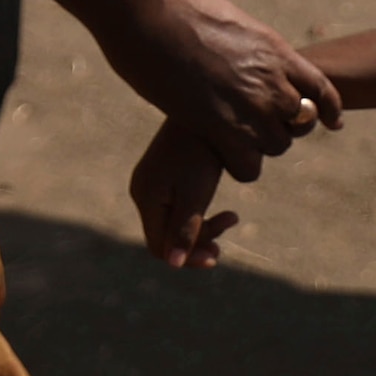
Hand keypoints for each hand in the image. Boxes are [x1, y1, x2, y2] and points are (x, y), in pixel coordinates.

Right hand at [99, 0, 342, 181]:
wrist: (144, 6)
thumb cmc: (170, 5)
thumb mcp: (226, 21)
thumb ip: (244, 46)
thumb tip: (238, 53)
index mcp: (274, 49)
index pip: (321, 89)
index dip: (327, 110)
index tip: (331, 122)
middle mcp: (270, 78)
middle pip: (300, 122)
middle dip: (280, 126)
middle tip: (249, 123)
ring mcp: (249, 102)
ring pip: (276, 145)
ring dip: (256, 145)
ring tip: (226, 134)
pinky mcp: (221, 125)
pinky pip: (249, 166)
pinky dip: (238, 165)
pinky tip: (217, 151)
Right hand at [132, 113, 240, 266]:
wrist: (203, 112)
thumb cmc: (200, 154)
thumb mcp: (195, 196)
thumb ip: (184, 230)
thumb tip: (173, 264)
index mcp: (146, 198)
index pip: (159, 247)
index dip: (186, 258)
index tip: (216, 256)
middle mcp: (143, 193)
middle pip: (166, 237)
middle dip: (197, 244)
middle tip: (223, 248)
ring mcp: (153, 184)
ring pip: (175, 223)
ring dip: (204, 229)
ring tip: (232, 219)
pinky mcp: (165, 177)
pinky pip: (180, 208)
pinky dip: (201, 214)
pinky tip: (227, 212)